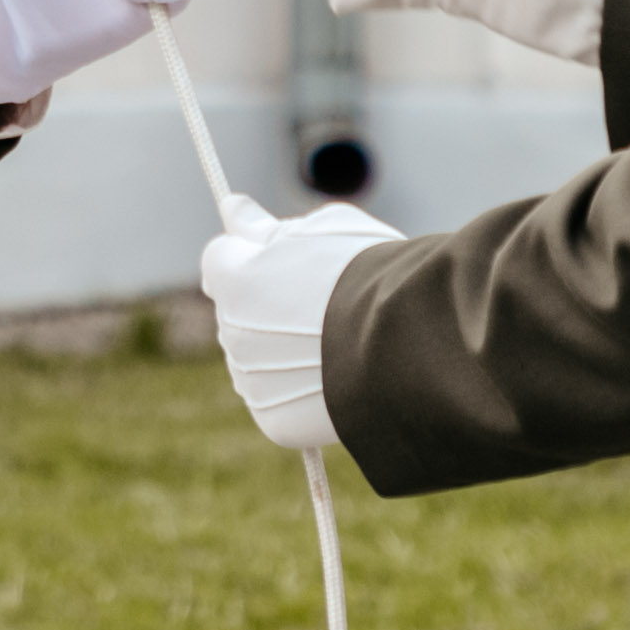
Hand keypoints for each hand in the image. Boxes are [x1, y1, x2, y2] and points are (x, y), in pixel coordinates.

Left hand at [203, 201, 398, 452]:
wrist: (409, 347)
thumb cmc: (371, 275)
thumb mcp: (324, 230)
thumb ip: (269, 226)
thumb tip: (232, 208)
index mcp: (235, 278)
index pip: (220, 258)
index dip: (250, 255)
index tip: (278, 258)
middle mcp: (231, 331)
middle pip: (237, 312)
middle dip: (266, 305)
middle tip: (323, 303)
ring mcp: (251, 381)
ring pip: (255, 359)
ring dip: (281, 350)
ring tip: (340, 342)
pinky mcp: (275, 421)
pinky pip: (277, 400)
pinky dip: (299, 392)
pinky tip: (337, 378)